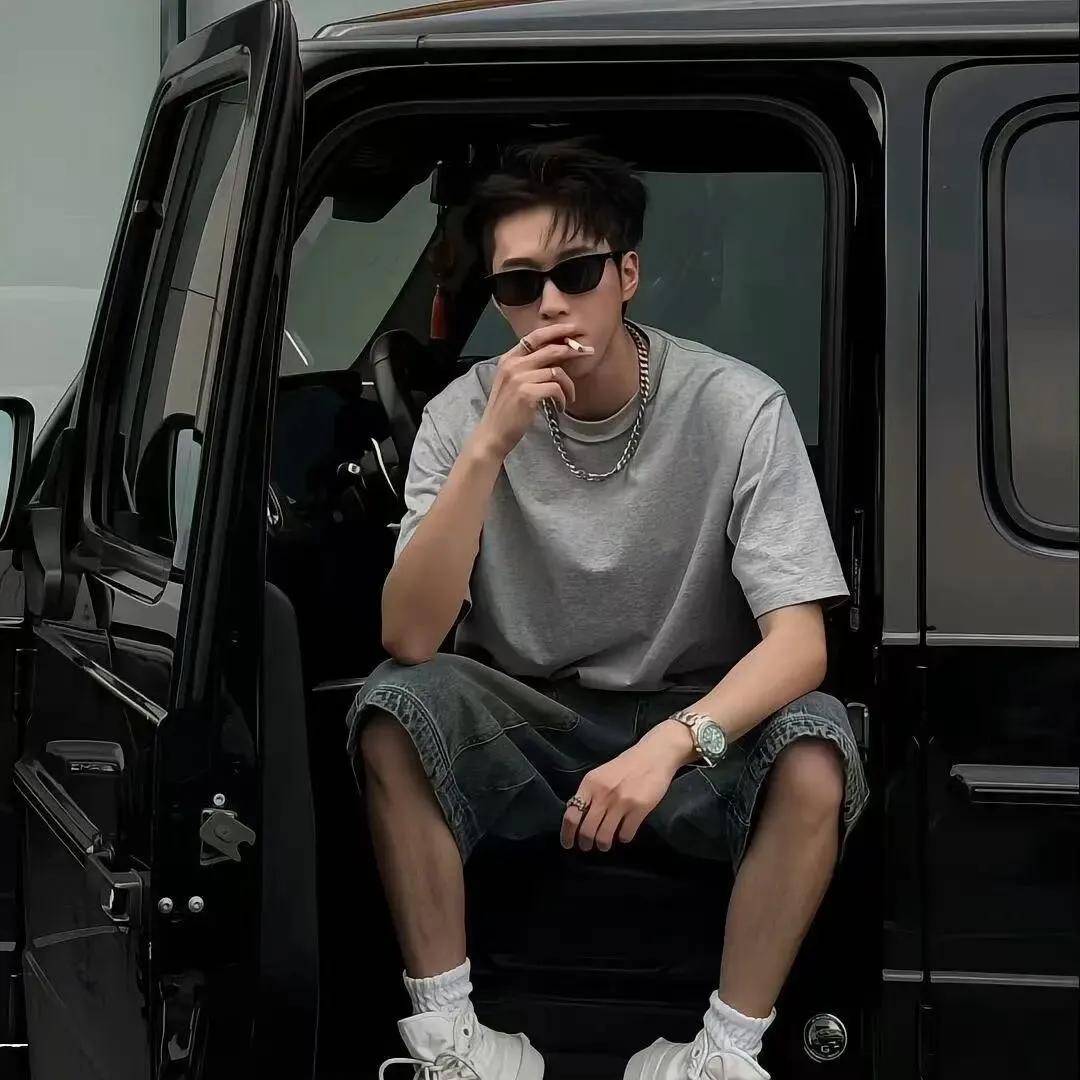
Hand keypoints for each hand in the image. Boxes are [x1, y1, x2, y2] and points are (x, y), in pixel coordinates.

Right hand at [473, 323, 591, 458]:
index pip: (535, 336)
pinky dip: (562, 398)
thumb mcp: (513, 382)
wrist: (494, 434)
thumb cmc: (507, 411)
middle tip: (588, 352)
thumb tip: (557, 355)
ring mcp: (519, 379)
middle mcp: (513, 365)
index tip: (574, 330)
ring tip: (569, 396)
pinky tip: (561, 406)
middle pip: (550, 349)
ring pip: (556, 371)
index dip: (557, 330)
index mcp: (509, 359)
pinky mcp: (527, 394)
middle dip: (573, 349)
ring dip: (568, 385)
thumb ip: (529, 367)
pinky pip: (555, 388)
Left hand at [561, 728, 687, 852]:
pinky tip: (623, 834)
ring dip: (602, 844)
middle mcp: (603, 794)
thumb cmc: (625, 766)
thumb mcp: (600, 775)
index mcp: (590, 784)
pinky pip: (625, 834)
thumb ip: (589, 793)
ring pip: (604, 836)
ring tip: (604, 845)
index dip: (567, 834)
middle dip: (585, 843)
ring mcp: (621, 802)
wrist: (654, 755)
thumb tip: (575, 816)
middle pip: (586, 830)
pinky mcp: (639, 809)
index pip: (571, 815)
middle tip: (587, 847)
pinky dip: (623, 838)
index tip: (567, 844)